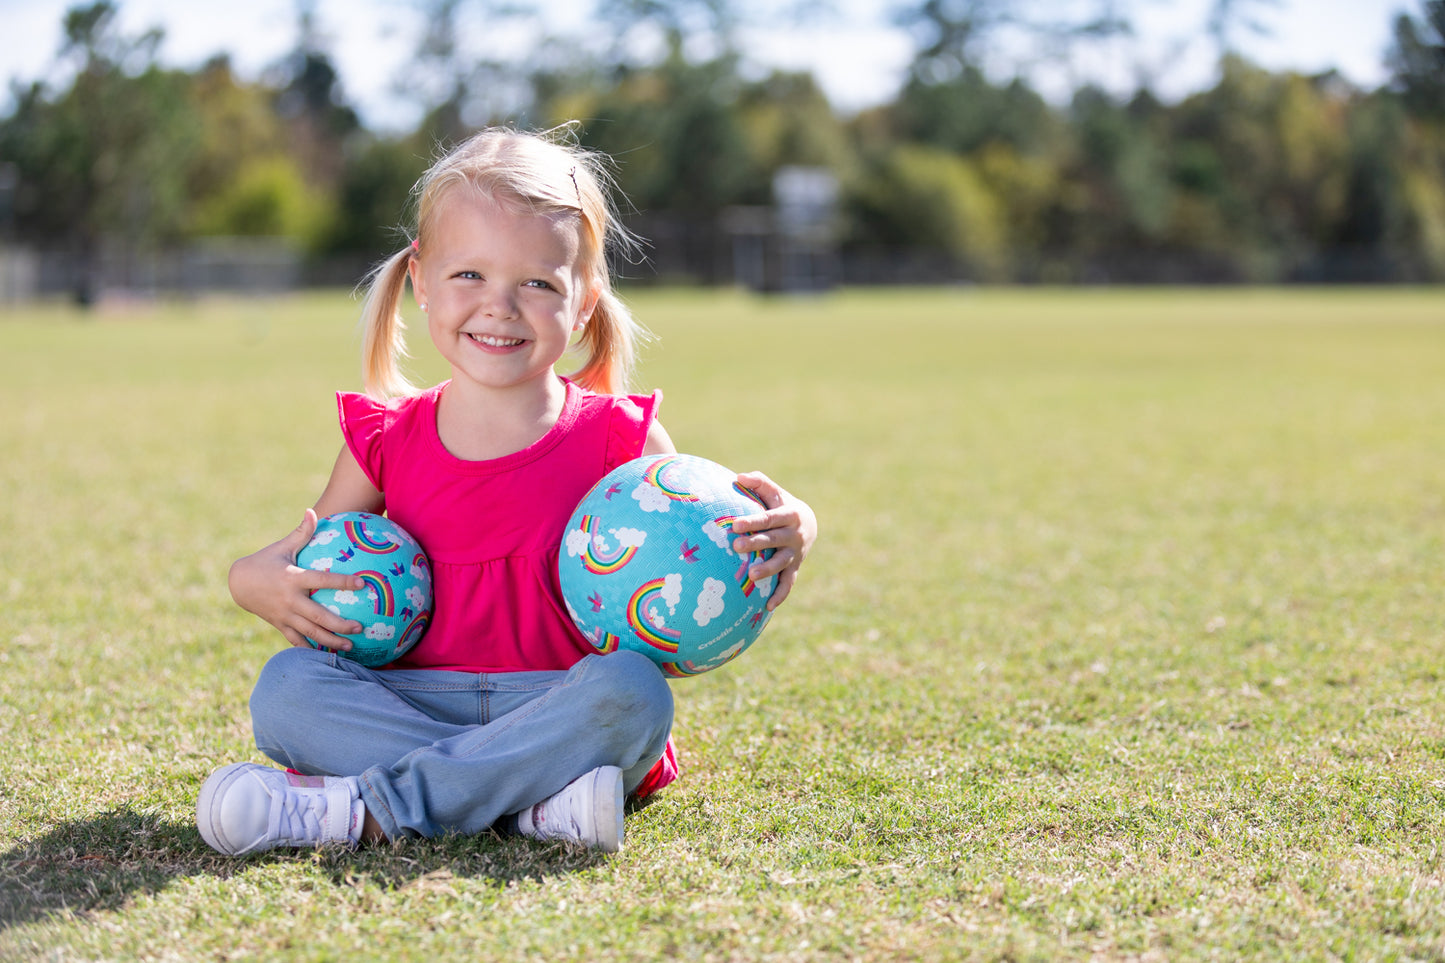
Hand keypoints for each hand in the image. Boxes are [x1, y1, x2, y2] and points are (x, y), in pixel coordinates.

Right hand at [228, 509, 366, 651]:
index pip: (322, 580)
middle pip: (319, 616)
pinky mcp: (280, 625)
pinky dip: (311, 650)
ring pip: (310, 632)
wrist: (238, 583)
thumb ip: (301, 533)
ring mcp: (284, 615)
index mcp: (293, 579)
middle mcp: (290, 600)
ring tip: (351, 647)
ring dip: (331, 641)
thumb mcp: (282, 546)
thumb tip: (312, 510)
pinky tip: (328, 658)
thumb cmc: (265, 561)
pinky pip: (297, 641)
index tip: (362, 584)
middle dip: (340, 624)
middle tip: (361, 628)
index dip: (342, 582)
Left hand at [728, 471, 817, 610]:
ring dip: (767, 570)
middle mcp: (794, 535)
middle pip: (773, 540)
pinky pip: (788, 583)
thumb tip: (738, 477)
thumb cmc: (782, 504)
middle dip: (755, 544)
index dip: (753, 521)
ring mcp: (795, 554)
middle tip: (735, 546)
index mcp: (789, 515)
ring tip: (750, 575)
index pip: (769, 518)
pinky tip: (768, 606)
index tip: (735, 524)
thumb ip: (759, 482)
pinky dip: (781, 595)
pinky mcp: (794, 568)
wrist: (809, 524)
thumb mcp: (774, 492)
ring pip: (781, 563)